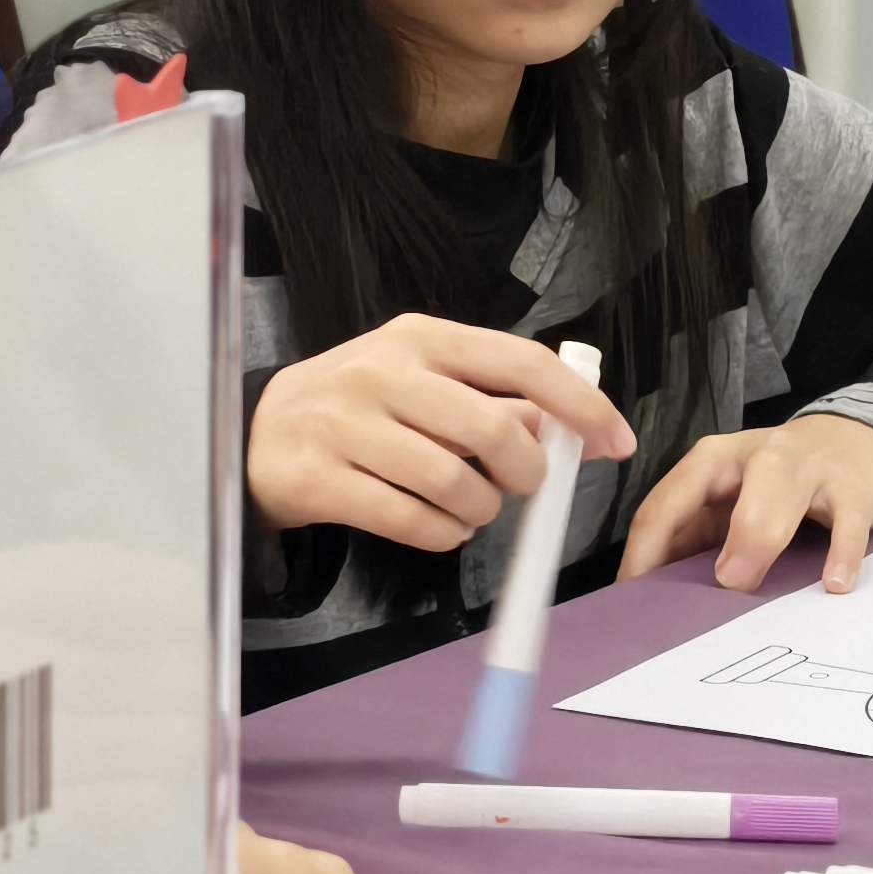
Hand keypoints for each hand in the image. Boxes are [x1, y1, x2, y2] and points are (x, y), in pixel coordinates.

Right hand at [247, 318, 629, 550]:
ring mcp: (346, 425)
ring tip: (472, 509)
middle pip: (492, 428)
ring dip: (481, 510)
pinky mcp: (320, 477)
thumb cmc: (360, 407)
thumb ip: (496, 400)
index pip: (520, 362)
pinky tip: (439, 525)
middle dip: (526, 471)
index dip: (579, 404)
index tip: (613, 440)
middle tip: (523, 487)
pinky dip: (442, 535)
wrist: (259, 433)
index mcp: (422, 339)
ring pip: (453, 482)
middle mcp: (383, 372)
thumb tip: (575, 429)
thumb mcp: (425, 383)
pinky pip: (410, 521)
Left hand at [617, 416, 872, 593]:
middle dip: (684, 537)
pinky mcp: (853, 489)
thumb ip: (698, 538)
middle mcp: (753, 456)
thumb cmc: (781, 485)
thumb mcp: (731, 502)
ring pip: (777, 488)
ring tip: (742, 585)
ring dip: (756, 538)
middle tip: (691, 593)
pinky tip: (833, 583)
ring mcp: (806, 468)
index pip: (663, 505)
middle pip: (711, 487)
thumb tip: (656, 596)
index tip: (635, 602)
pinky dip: (841, 552)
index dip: (643, 554)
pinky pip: (846, 521)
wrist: (861, 443)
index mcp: (711, 462)